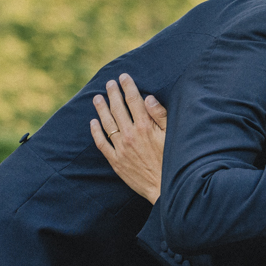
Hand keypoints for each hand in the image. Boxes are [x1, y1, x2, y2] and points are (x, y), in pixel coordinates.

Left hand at [91, 73, 168, 203]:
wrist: (165, 188)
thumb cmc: (172, 160)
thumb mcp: (171, 136)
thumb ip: (160, 115)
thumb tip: (148, 98)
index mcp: (145, 127)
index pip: (134, 100)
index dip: (128, 86)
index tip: (123, 77)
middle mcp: (130, 135)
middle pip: (118, 109)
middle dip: (113, 93)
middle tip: (109, 83)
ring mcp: (121, 148)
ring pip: (107, 123)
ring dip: (101, 109)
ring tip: (97, 98)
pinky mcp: (116, 161)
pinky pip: (101, 143)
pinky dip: (96, 131)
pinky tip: (93, 122)